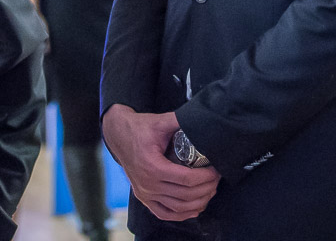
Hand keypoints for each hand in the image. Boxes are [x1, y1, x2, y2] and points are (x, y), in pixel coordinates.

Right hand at [102, 105, 219, 221]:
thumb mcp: (160, 121)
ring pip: (178, 208)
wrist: (119, 135)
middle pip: (185, 196)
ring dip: (198, 203)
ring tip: (210, 192)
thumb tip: (203, 120)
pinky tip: (195, 208)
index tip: (216, 171)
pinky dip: (182, 215)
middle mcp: (147, 184)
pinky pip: (164, 214)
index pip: (186, 179)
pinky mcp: (143, 197)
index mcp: (152, 166)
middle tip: (217, 180)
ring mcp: (144, 193)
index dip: (206, 177)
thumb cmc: (139, 128)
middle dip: (206, 189)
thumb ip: (181, 120)